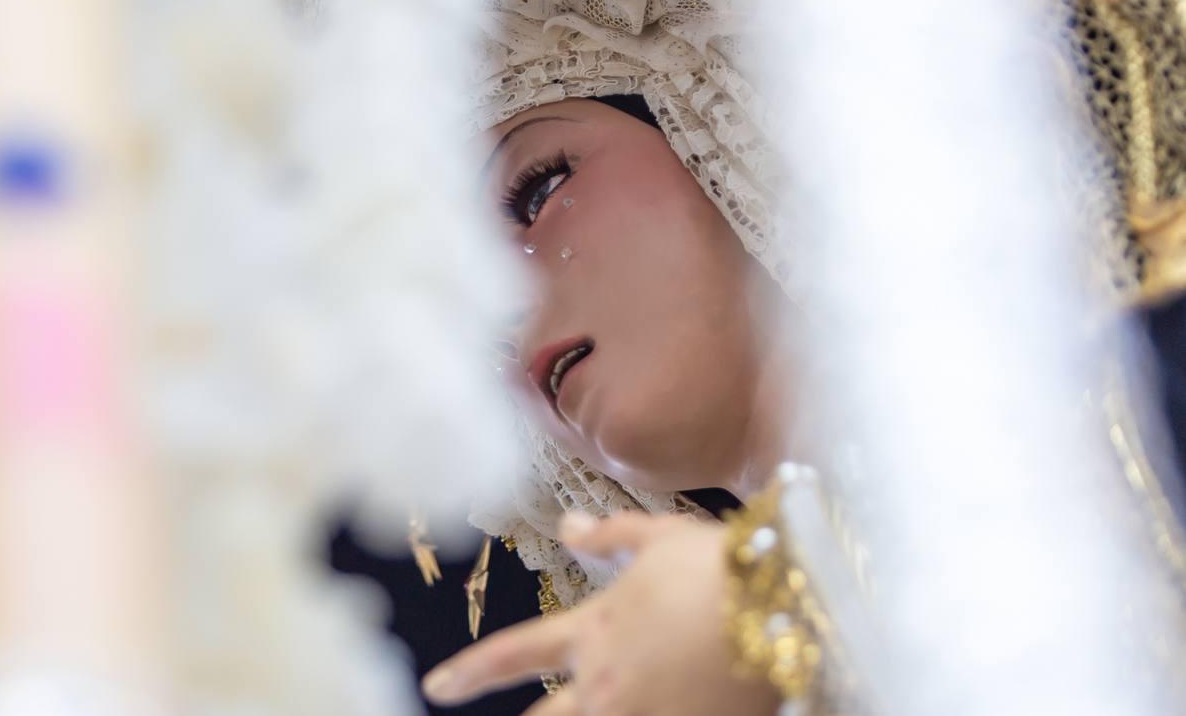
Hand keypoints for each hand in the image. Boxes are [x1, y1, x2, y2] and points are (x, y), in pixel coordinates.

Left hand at [421, 512, 781, 715]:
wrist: (783, 603)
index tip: (438, 685)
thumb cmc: (720, 564)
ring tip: (581, 714)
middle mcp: (605, 684)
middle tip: (480, 715)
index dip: (469, 672)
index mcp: (594, 630)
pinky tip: (655, 715)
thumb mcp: (660, 535)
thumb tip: (568, 525)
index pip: (513, 654)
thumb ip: (608, 535)